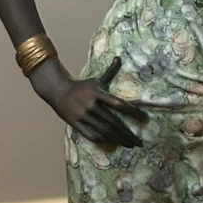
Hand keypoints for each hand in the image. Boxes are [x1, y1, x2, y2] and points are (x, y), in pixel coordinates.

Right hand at [29, 54, 146, 147]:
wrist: (58, 90)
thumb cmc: (82, 86)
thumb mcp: (96, 79)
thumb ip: (110, 71)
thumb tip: (119, 58)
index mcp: (97, 93)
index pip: (119, 104)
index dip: (133, 111)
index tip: (145, 118)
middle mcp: (91, 105)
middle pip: (113, 121)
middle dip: (127, 133)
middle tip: (139, 141)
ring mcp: (83, 116)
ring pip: (104, 131)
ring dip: (118, 139)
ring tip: (129, 144)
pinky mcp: (75, 124)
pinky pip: (91, 135)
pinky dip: (103, 140)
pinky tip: (112, 143)